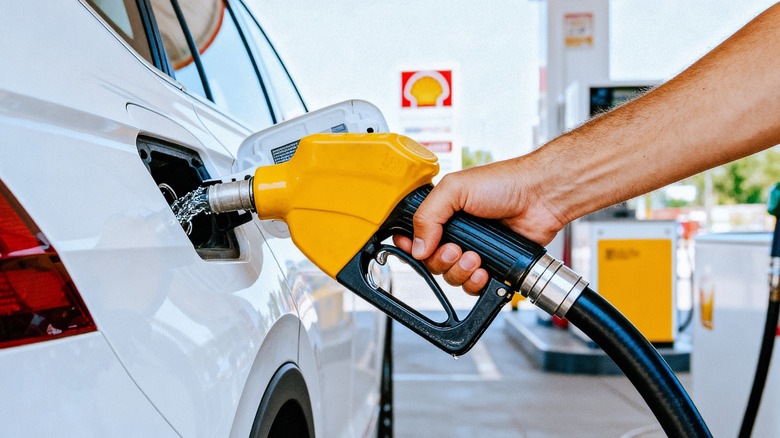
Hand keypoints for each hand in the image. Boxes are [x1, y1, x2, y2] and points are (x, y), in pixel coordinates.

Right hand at [394, 156, 566, 293]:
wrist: (540, 196)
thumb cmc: (504, 183)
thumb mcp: (455, 189)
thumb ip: (428, 215)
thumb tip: (417, 247)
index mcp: (443, 213)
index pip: (416, 237)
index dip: (410, 246)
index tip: (411, 248)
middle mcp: (457, 233)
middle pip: (432, 262)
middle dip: (441, 260)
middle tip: (455, 249)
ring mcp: (475, 250)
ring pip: (452, 277)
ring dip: (460, 271)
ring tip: (476, 257)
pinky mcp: (493, 265)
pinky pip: (474, 286)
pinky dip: (476, 283)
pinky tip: (485, 271)